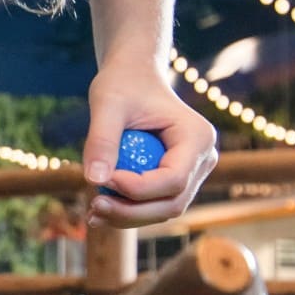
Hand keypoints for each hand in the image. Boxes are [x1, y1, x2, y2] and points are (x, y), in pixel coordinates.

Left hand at [82, 68, 217, 228]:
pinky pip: (154, 204)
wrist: (133, 77)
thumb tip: (94, 180)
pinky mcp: (175, 180)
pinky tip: (98, 210)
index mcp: (197, 137)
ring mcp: (192, 172)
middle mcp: (203, 159)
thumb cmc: (122, 83)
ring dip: (128, 217)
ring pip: (163, 209)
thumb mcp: (107, 104)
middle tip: (93, 207)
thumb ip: (101, 140)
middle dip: (132, 212)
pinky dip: (128, 210)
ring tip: (91, 212)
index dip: (137, 190)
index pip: (173, 180)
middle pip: (172, 203)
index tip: (102, 180)